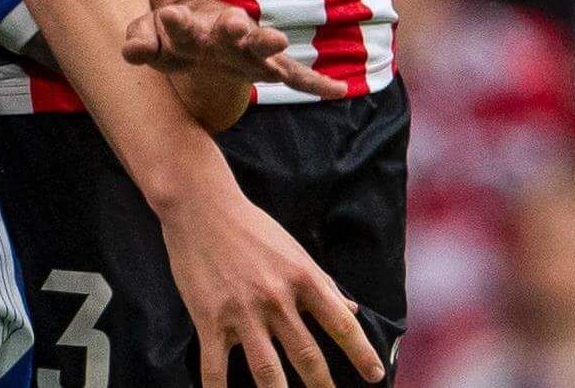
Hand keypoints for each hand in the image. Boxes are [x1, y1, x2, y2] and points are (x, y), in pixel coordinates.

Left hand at [125, 0, 348, 101]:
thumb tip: (130, 51)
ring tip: (280, 42)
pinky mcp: (268, 66)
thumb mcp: (149, 37)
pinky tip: (337, 90)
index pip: (182, 24)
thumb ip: (140, 41)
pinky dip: (315, 82)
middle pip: (231, 28)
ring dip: (268, 43)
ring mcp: (249, 49)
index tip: (170, 15)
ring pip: (263, 45)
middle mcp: (225, 32)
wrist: (194, 28)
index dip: (175, 23)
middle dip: (233, 28)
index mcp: (192, 25)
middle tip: (233, 25)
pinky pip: (295, 75)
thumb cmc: (170, 34)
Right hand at [163, 190, 383, 387]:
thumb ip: (322, 282)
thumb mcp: (294, 249)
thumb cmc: (250, 225)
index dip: (361, 353)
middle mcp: (276, 299)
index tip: (375, 376)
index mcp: (302, 278)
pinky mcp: (209, 318)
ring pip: (267, 370)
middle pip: (307, 356)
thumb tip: (350, 308)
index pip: (341, 324)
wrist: (200, 205)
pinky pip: (215, 366)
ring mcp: (242, 311)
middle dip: (323, 386)